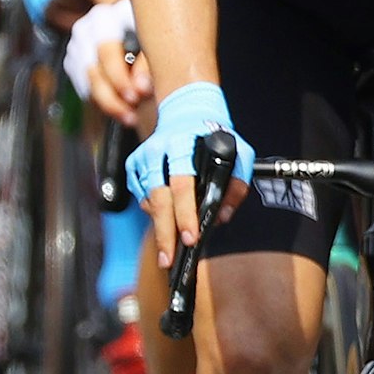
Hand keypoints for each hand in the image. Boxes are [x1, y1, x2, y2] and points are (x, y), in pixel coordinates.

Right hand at [66, 0, 152, 122]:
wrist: (135, 23)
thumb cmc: (151, 30)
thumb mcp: (154, 39)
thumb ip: (148, 62)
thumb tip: (141, 89)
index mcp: (104, 18)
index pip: (106, 51)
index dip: (120, 77)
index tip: (139, 95)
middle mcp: (84, 30)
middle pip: (91, 70)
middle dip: (112, 96)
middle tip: (133, 114)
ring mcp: (76, 47)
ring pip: (85, 83)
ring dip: (108, 105)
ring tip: (130, 117)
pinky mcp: (73, 63)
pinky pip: (83, 89)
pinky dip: (101, 103)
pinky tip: (121, 111)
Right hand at [127, 82, 253, 254]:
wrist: (187, 113)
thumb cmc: (215, 137)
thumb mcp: (240, 152)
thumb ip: (237, 183)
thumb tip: (224, 216)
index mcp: (182, 145)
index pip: (181, 185)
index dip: (185, 214)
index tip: (190, 238)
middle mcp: (157, 151)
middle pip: (158, 198)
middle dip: (165, 232)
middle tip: (169, 260)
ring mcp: (142, 159)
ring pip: (148, 201)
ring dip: (159, 227)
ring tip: (168, 251)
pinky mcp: (133, 166)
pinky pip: (142, 197)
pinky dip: (154, 213)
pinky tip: (166, 224)